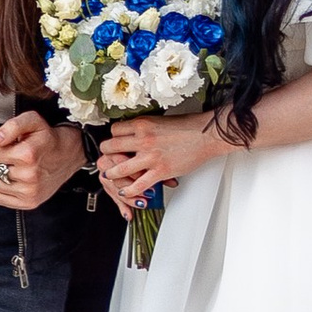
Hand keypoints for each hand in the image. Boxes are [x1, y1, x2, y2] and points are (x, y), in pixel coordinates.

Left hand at [0, 114, 85, 210]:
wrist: (69, 155)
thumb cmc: (49, 139)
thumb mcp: (33, 121)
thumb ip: (12, 126)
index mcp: (28, 154)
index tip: (8, 146)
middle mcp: (29, 175)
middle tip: (13, 157)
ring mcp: (30, 191)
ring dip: (1, 176)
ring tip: (15, 168)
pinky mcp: (30, 202)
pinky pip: (0, 199)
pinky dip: (4, 191)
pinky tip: (16, 181)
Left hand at [96, 114, 226, 214]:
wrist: (205, 135)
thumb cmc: (188, 127)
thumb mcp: (160, 120)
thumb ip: (145, 127)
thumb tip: (134, 132)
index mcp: (143, 124)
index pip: (115, 130)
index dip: (112, 137)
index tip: (114, 141)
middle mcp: (143, 139)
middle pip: (111, 147)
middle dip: (107, 153)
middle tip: (106, 157)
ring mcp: (151, 157)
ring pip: (120, 168)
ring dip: (112, 173)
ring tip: (109, 175)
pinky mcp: (160, 171)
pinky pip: (138, 185)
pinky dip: (128, 191)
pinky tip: (125, 192)